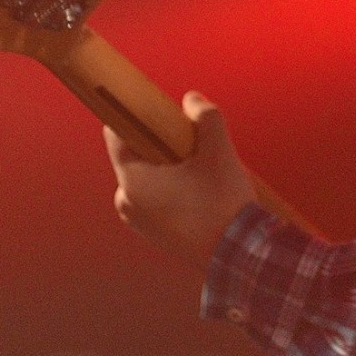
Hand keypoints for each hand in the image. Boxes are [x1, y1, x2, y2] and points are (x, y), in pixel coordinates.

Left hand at [106, 91, 257, 265]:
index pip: (115, 136)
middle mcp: (126, 202)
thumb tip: (191, 100)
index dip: (135, 116)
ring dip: (167, 167)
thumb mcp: (219, 152)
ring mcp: (138, 222)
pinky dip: (171, 188)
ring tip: (199, 170)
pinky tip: (199, 190)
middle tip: (190, 144)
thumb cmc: (224, 203)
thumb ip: (206, 117)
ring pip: (146, 177)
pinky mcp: (153, 234)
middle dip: (159, 144)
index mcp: (132, 182)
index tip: (156, 110)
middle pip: (134, 156)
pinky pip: (154, 198)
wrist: (239, 256)